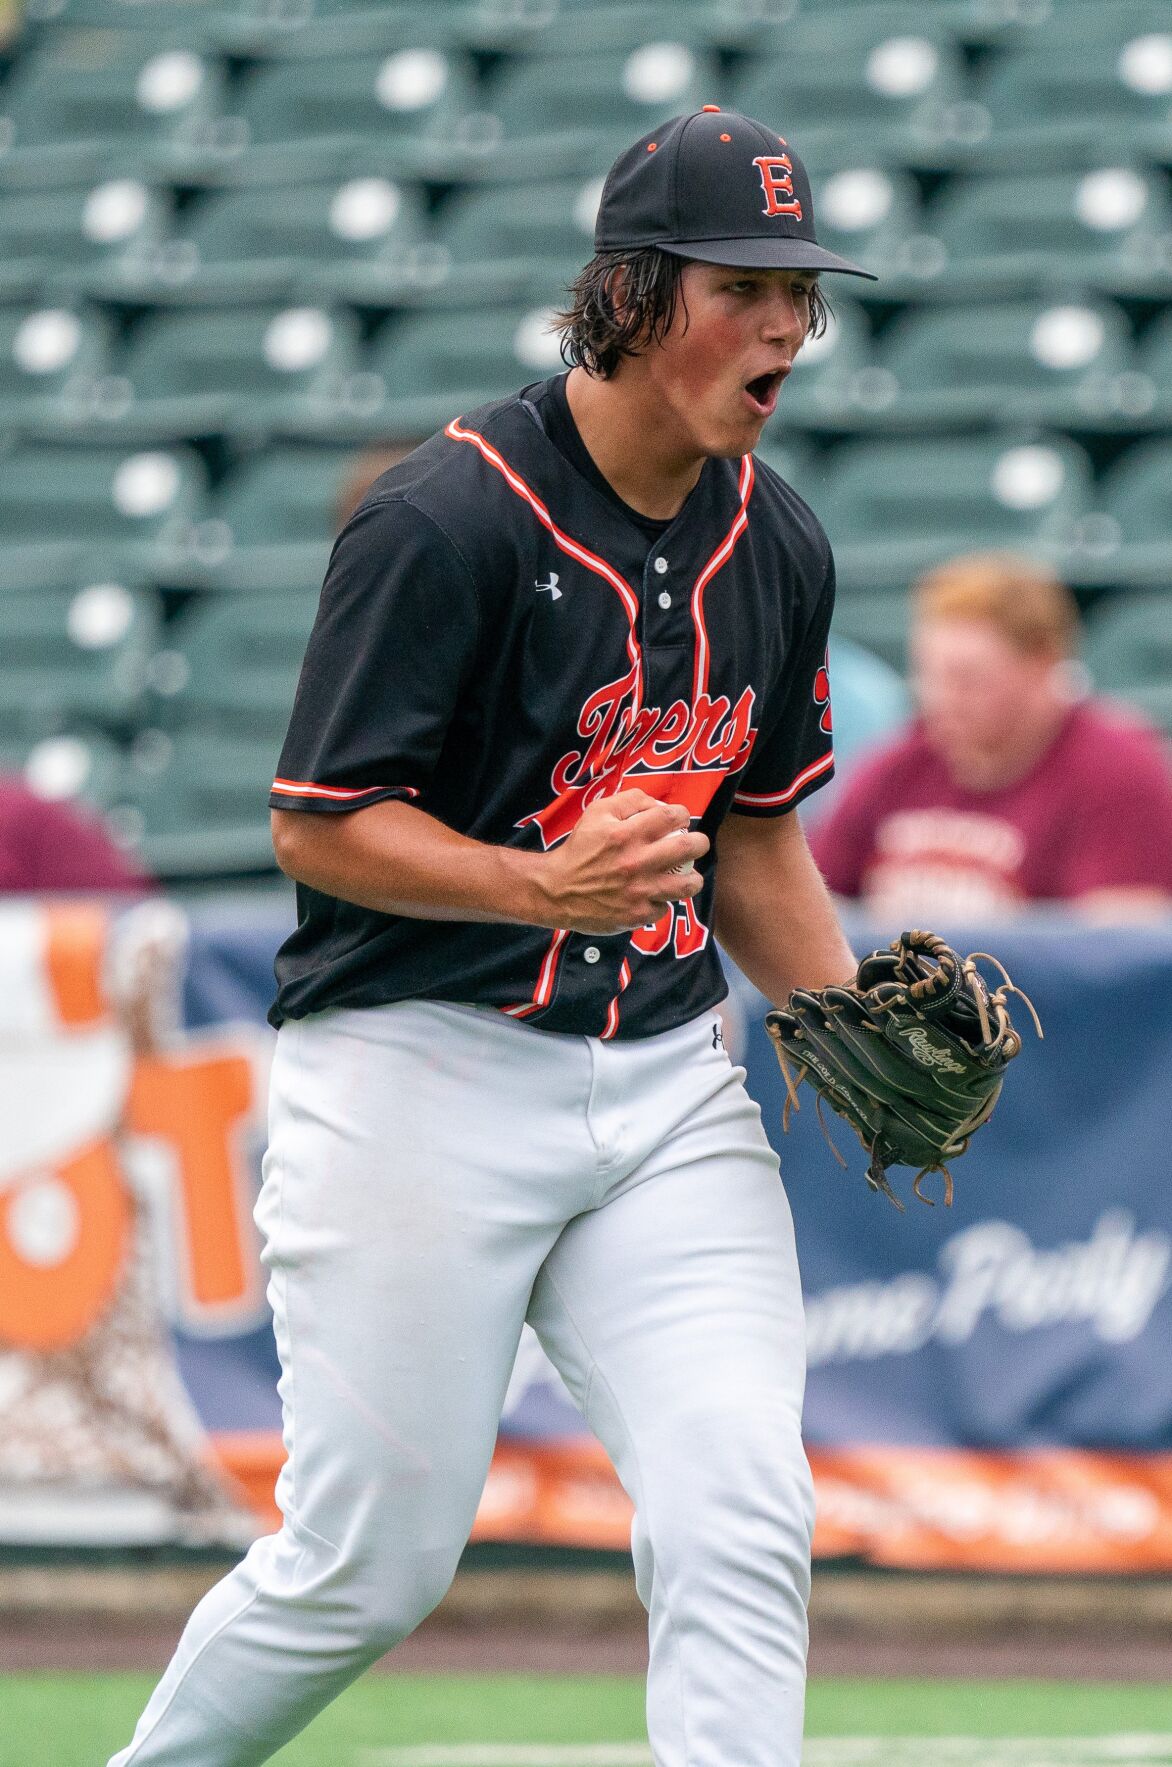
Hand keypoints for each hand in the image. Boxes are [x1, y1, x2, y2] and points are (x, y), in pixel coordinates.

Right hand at [535, 790, 708, 934]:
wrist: (556, 890)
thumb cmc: (579, 849)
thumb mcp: (597, 812)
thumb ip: (630, 801)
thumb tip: (660, 805)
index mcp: (626, 834)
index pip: (673, 817)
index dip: (682, 816)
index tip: (678, 822)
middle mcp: (636, 862)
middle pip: (690, 848)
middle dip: (699, 843)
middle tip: (694, 845)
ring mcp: (639, 891)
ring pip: (688, 885)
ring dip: (692, 878)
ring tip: (686, 876)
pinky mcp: (636, 915)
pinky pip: (665, 907)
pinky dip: (662, 901)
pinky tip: (653, 895)